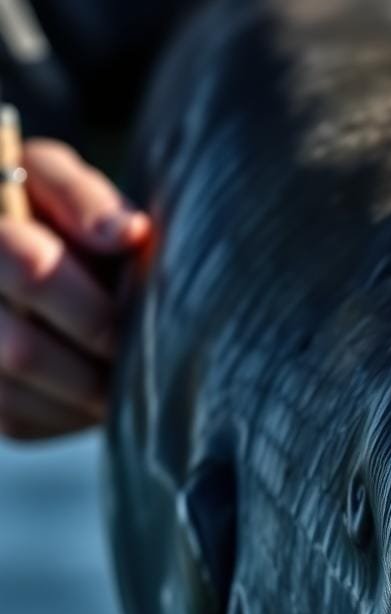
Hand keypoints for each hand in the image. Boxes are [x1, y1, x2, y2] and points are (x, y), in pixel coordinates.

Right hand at [0, 139, 149, 440]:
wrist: (28, 257)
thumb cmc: (51, 213)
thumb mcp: (55, 181)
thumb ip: (85, 199)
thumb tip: (129, 235)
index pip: (32, 271)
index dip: (93, 309)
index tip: (134, 324)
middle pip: (21, 350)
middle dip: (95, 365)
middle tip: (141, 364)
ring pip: (16, 397)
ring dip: (87, 396)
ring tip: (128, 378)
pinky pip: (23, 423)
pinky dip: (73, 415)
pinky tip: (98, 393)